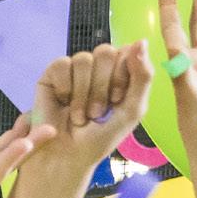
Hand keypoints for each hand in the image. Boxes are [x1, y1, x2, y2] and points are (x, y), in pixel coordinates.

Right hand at [18, 42, 154, 197]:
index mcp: (120, 72)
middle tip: (98, 112)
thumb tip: (141, 40)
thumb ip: (143, 76)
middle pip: (105, 51)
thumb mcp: (133, 110)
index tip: (117, 100)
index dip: (122, 75)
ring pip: (83, 59)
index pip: (127, 51)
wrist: (68, 157)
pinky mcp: (53, 73)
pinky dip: (65, 89)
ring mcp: (75, 68)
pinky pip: (62, 64)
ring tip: (81, 115)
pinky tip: (63, 103)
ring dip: (83, 94)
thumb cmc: (101, 138)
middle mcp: (98, 67)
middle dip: (103, 86)